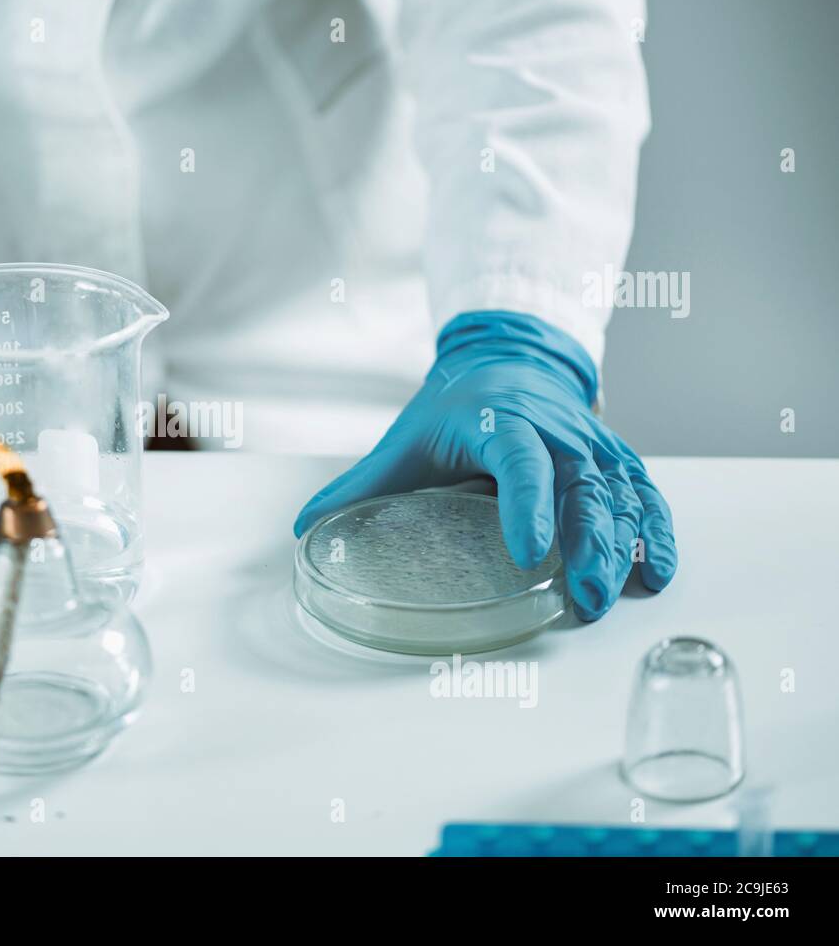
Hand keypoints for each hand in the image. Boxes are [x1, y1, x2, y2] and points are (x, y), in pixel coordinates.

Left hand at [295, 311, 676, 620]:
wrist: (508, 358)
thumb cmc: (456, 406)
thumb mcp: (405, 441)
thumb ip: (359, 486)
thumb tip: (304, 529)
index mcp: (502, 423)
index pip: (520, 463)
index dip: (527, 506)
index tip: (529, 553)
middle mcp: (555, 431)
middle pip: (582, 487)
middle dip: (588, 545)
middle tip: (582, 599)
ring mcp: (589, 444)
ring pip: (619, 493)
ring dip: (622, 545)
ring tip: (613, 595)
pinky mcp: (611, 458)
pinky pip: (642, 492)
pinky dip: (654, 529)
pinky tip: (654, 570)